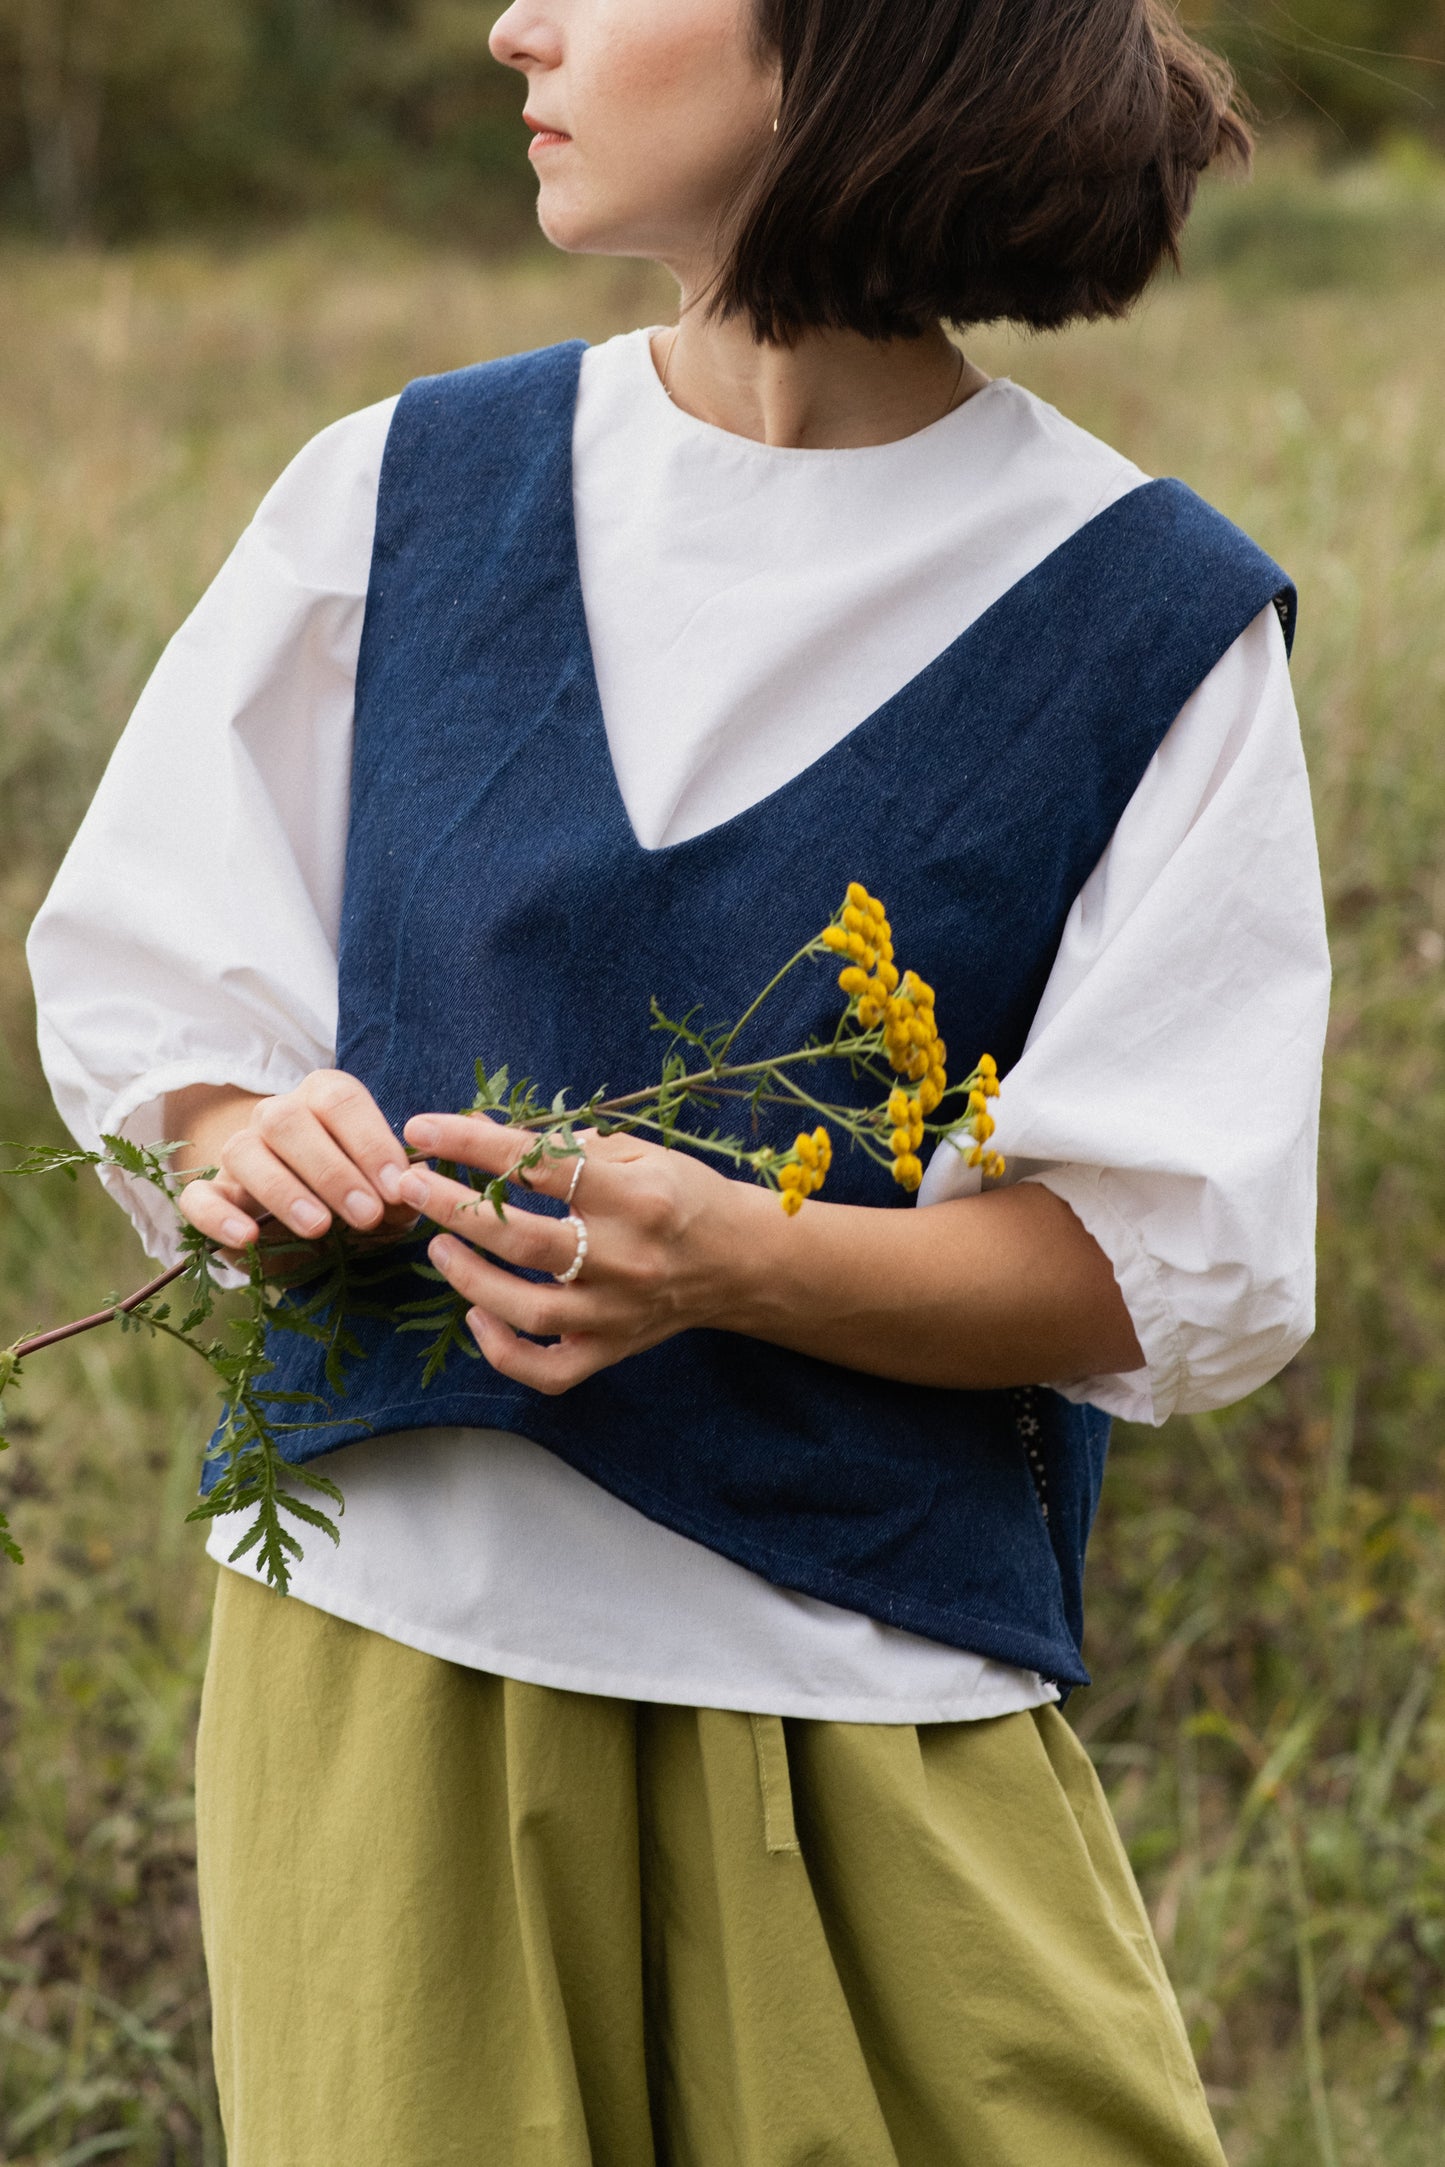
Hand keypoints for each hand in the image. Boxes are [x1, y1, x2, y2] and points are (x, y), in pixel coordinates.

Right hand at [173, 1072, 418, 1270]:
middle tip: (367, 1215)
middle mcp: (277, 1116)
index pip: (339, 1099)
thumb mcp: (391, 1199)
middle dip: (332, 1170)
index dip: (370, 1142)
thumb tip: (413, 1185)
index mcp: (323, 1099)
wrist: (321, 1244)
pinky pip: (197, 1198)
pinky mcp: (212, 1198)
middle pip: (288, 1121)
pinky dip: (217, 1217)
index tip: (397, 1187)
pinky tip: (248, 1237)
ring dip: (283, 1190)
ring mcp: (239, 1153)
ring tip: (318, 1228)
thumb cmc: (362, 1204)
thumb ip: (402, 1190)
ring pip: (243, 1151)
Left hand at [397, 1113, 748, 1393]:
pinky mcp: (612, 1349)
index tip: (424, 1127)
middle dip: (453, 1209)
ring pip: (526, 1309)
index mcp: (636, 1197)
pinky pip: (547, 1369)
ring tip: (436, 1246)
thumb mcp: (642, 1153)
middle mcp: (626, 1257)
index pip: (541, 1165)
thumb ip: (568, 1147)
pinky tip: (477, 1318)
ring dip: (468, 1278)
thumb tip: (485, 1133)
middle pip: (522, 1238)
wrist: (742, 1261)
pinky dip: (502, 1351)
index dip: (474, 1144)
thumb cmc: (685, 1196)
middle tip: (410, 1183)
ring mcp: (617, 1312)